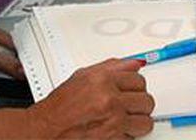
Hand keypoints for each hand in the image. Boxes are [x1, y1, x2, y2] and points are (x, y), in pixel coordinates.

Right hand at [28, 58, 154, 138]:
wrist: (49, 128)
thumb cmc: (61, 105)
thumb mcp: (83, 76)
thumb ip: (112, 67)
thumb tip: (135, 64)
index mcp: (104, 80)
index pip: (139, 80)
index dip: (136, 87)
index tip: (133, 91)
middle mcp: (110, 99)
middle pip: (146, 101)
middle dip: (140, 105)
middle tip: (130, 106)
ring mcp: (113, 121)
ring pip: (145, 122)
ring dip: (138, 122)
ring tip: (128, 120)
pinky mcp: (113, 139)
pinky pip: (133, 138)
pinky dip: (127, 136)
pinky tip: (117, 130)